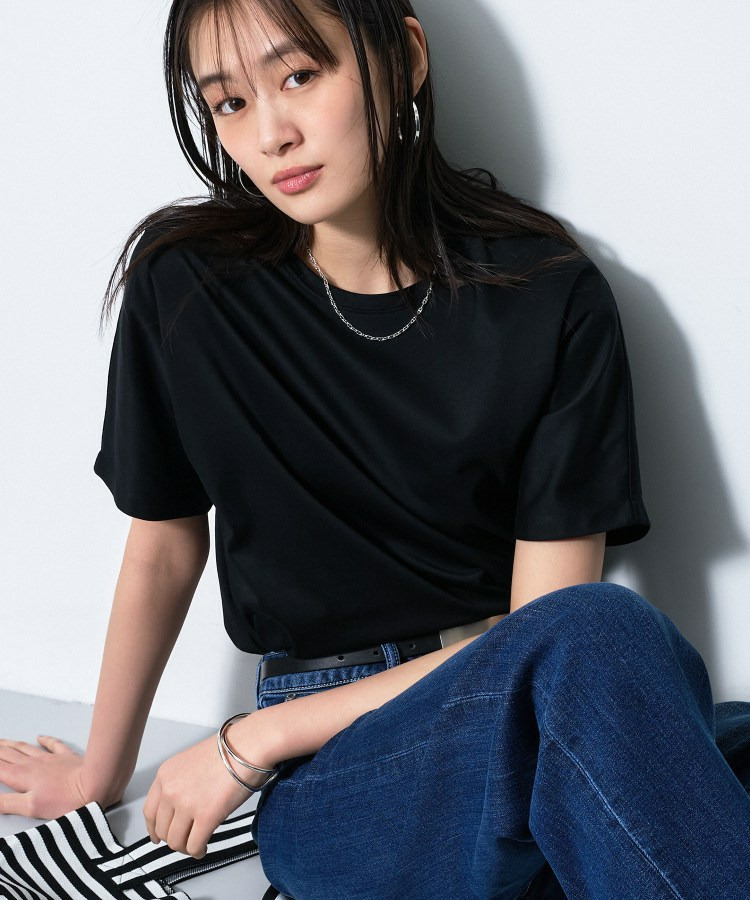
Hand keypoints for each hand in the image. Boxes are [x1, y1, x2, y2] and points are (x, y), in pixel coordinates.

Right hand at [0, 736, 94, 819]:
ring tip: (2, 741)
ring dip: (12, 744)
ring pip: (26, 748)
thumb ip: (5, 803)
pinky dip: (44, 739)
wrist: (94, 785)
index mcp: (21, 777)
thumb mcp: (29, 807)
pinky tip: (39, 736)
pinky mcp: (66, 757)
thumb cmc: (65, 800)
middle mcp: (33, 764)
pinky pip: (52, 744)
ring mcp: (49, 758)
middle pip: (8, 754)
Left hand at [143, 730, 260, 858]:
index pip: (149, 811)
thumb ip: (180, 784)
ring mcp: (187, 804)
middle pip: (162, 829)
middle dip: (174, 839)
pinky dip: (198, 851)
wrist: (248, 746)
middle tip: (186, 840)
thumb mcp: (190, 762)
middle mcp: (171, 790)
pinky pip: (194, 845)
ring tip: (197, 844)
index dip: (154, 829)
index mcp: (166, 774)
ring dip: (186, 847)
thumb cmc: (228, 750)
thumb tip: (182, 810)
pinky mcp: (206, 816)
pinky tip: (204, 848)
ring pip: (176, 841)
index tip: (158, 837)